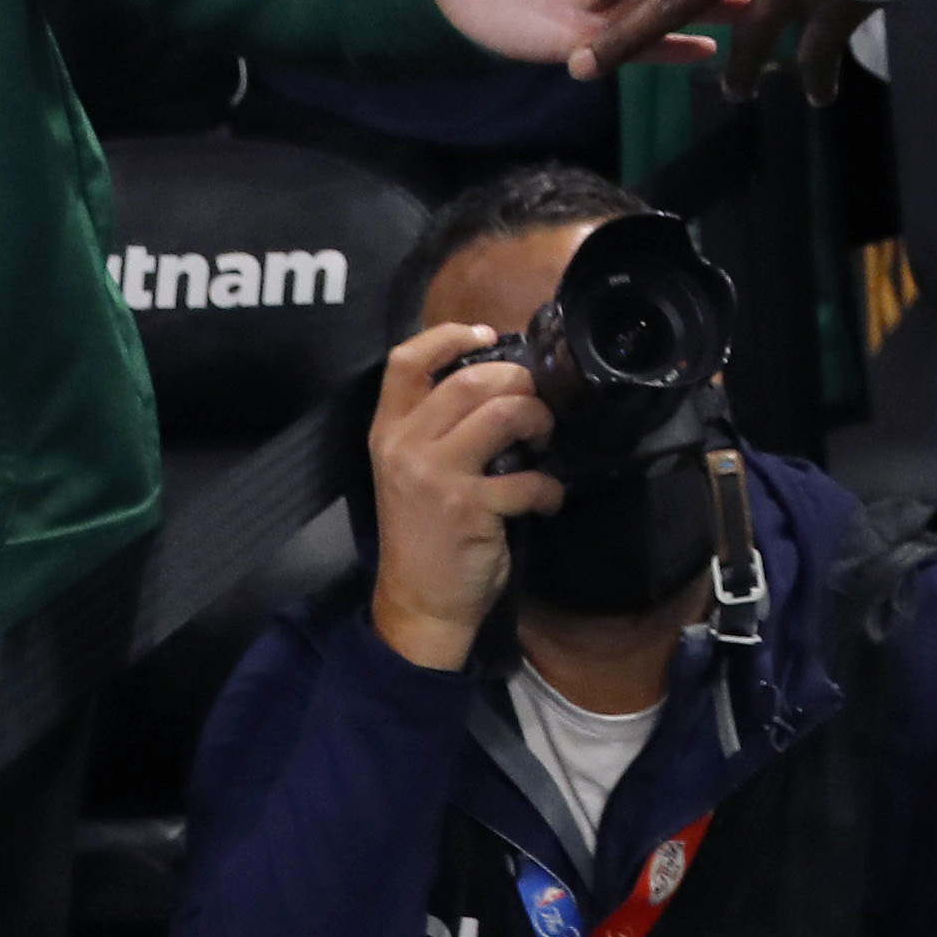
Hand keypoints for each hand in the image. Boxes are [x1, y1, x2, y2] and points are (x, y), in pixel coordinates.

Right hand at [364, 320, 562, 673]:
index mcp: (387, 432)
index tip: (486, 334)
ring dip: (538, 421)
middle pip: (471, 379)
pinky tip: (547, 498)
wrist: (417, 602)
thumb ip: (435, 426)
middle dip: (518, 382)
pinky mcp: (470, 509)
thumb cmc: (422, 531)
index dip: (447, 336)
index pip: (405, 362)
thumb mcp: (409, 470)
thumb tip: (496, 380)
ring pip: (504, 414)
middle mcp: (405, 446)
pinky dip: (550, 488)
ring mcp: (436, 476)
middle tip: (535, 402)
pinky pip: (528, 479)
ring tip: (543, 440)